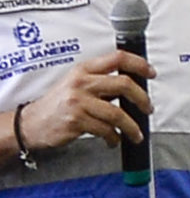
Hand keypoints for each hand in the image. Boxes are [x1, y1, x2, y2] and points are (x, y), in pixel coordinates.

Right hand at [17, 50, 152, 149]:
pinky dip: (115, 137)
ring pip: (118, 113)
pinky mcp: (76, 120)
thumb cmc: (57, 104)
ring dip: (132, 127)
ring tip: (135, 133)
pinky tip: (114, 139)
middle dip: (142, 99)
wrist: (30, 123)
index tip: (151, 73)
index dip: (139, 64)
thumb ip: (101, 82)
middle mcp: (81, 83)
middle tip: (148, 109)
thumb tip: (132, 87)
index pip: (117, 58)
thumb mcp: (76, 84)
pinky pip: (106, 130)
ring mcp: (78, 102)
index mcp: (83, 70)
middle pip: (124, 84)